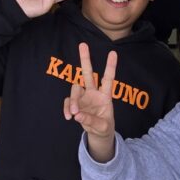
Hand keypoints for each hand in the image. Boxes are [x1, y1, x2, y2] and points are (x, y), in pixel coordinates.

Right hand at [64, 43, 116, 162]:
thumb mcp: (102, 127)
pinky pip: (68, 101)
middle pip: (88, 73)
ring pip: (75, 89)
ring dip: (73, 100)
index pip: (108, 79)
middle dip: (85, 59)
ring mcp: (83, 97)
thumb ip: (91, 121)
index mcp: (105, 96)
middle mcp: (93, 93)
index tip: (113, 52)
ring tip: (74, 114)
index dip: (110, 66)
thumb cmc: (104, 127)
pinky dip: (67, 108)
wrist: (98, 134)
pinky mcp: (75, 103)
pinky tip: (69, 117)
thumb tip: (77, 114)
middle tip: (83, 44)